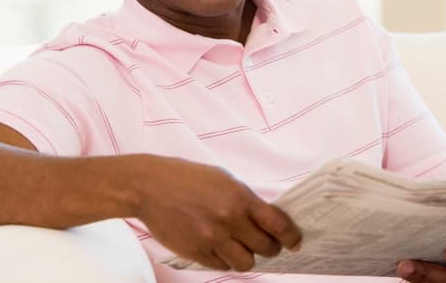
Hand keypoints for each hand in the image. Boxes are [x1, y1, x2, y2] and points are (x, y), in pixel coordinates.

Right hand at [133, 155, 301, 271]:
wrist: (149, 187)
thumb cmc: (187, 178)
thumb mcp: (223, 179)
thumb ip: (246, 200)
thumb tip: (267, 219)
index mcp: (239, 198)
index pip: (277, 224)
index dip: (291, 236)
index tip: (296, 242)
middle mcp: (228, 220)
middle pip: (265, 248)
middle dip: (270, 247)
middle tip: (266, 243)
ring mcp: (211, 239)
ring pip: (246, 263)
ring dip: (247, 256)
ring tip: (240, 246)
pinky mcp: (196, 253)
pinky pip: (223, 266)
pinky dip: (226, 260)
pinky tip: (220, 246)